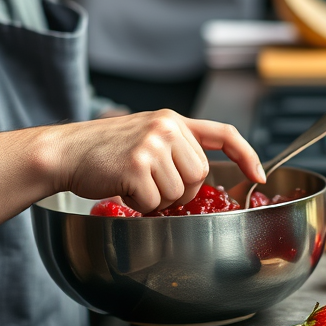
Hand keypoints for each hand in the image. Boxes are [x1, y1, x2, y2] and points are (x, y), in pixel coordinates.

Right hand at [50, 110, 264, 212]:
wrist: (66, 151)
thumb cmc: (104, 151)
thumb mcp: (145, 136)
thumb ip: (175, 148)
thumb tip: (202, 180)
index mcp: (172, 119)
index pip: (223, 134)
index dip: (246, 155)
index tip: (259, 175)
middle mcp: (166, 127)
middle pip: (200, 175)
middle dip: (181, 190)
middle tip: (152, 184)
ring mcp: (152, 145)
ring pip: (180, 192)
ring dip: (159, 199)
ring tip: (134, 184)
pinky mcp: (137, 165)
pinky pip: (155, 202)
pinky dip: (140, 205)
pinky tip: (123, 190)